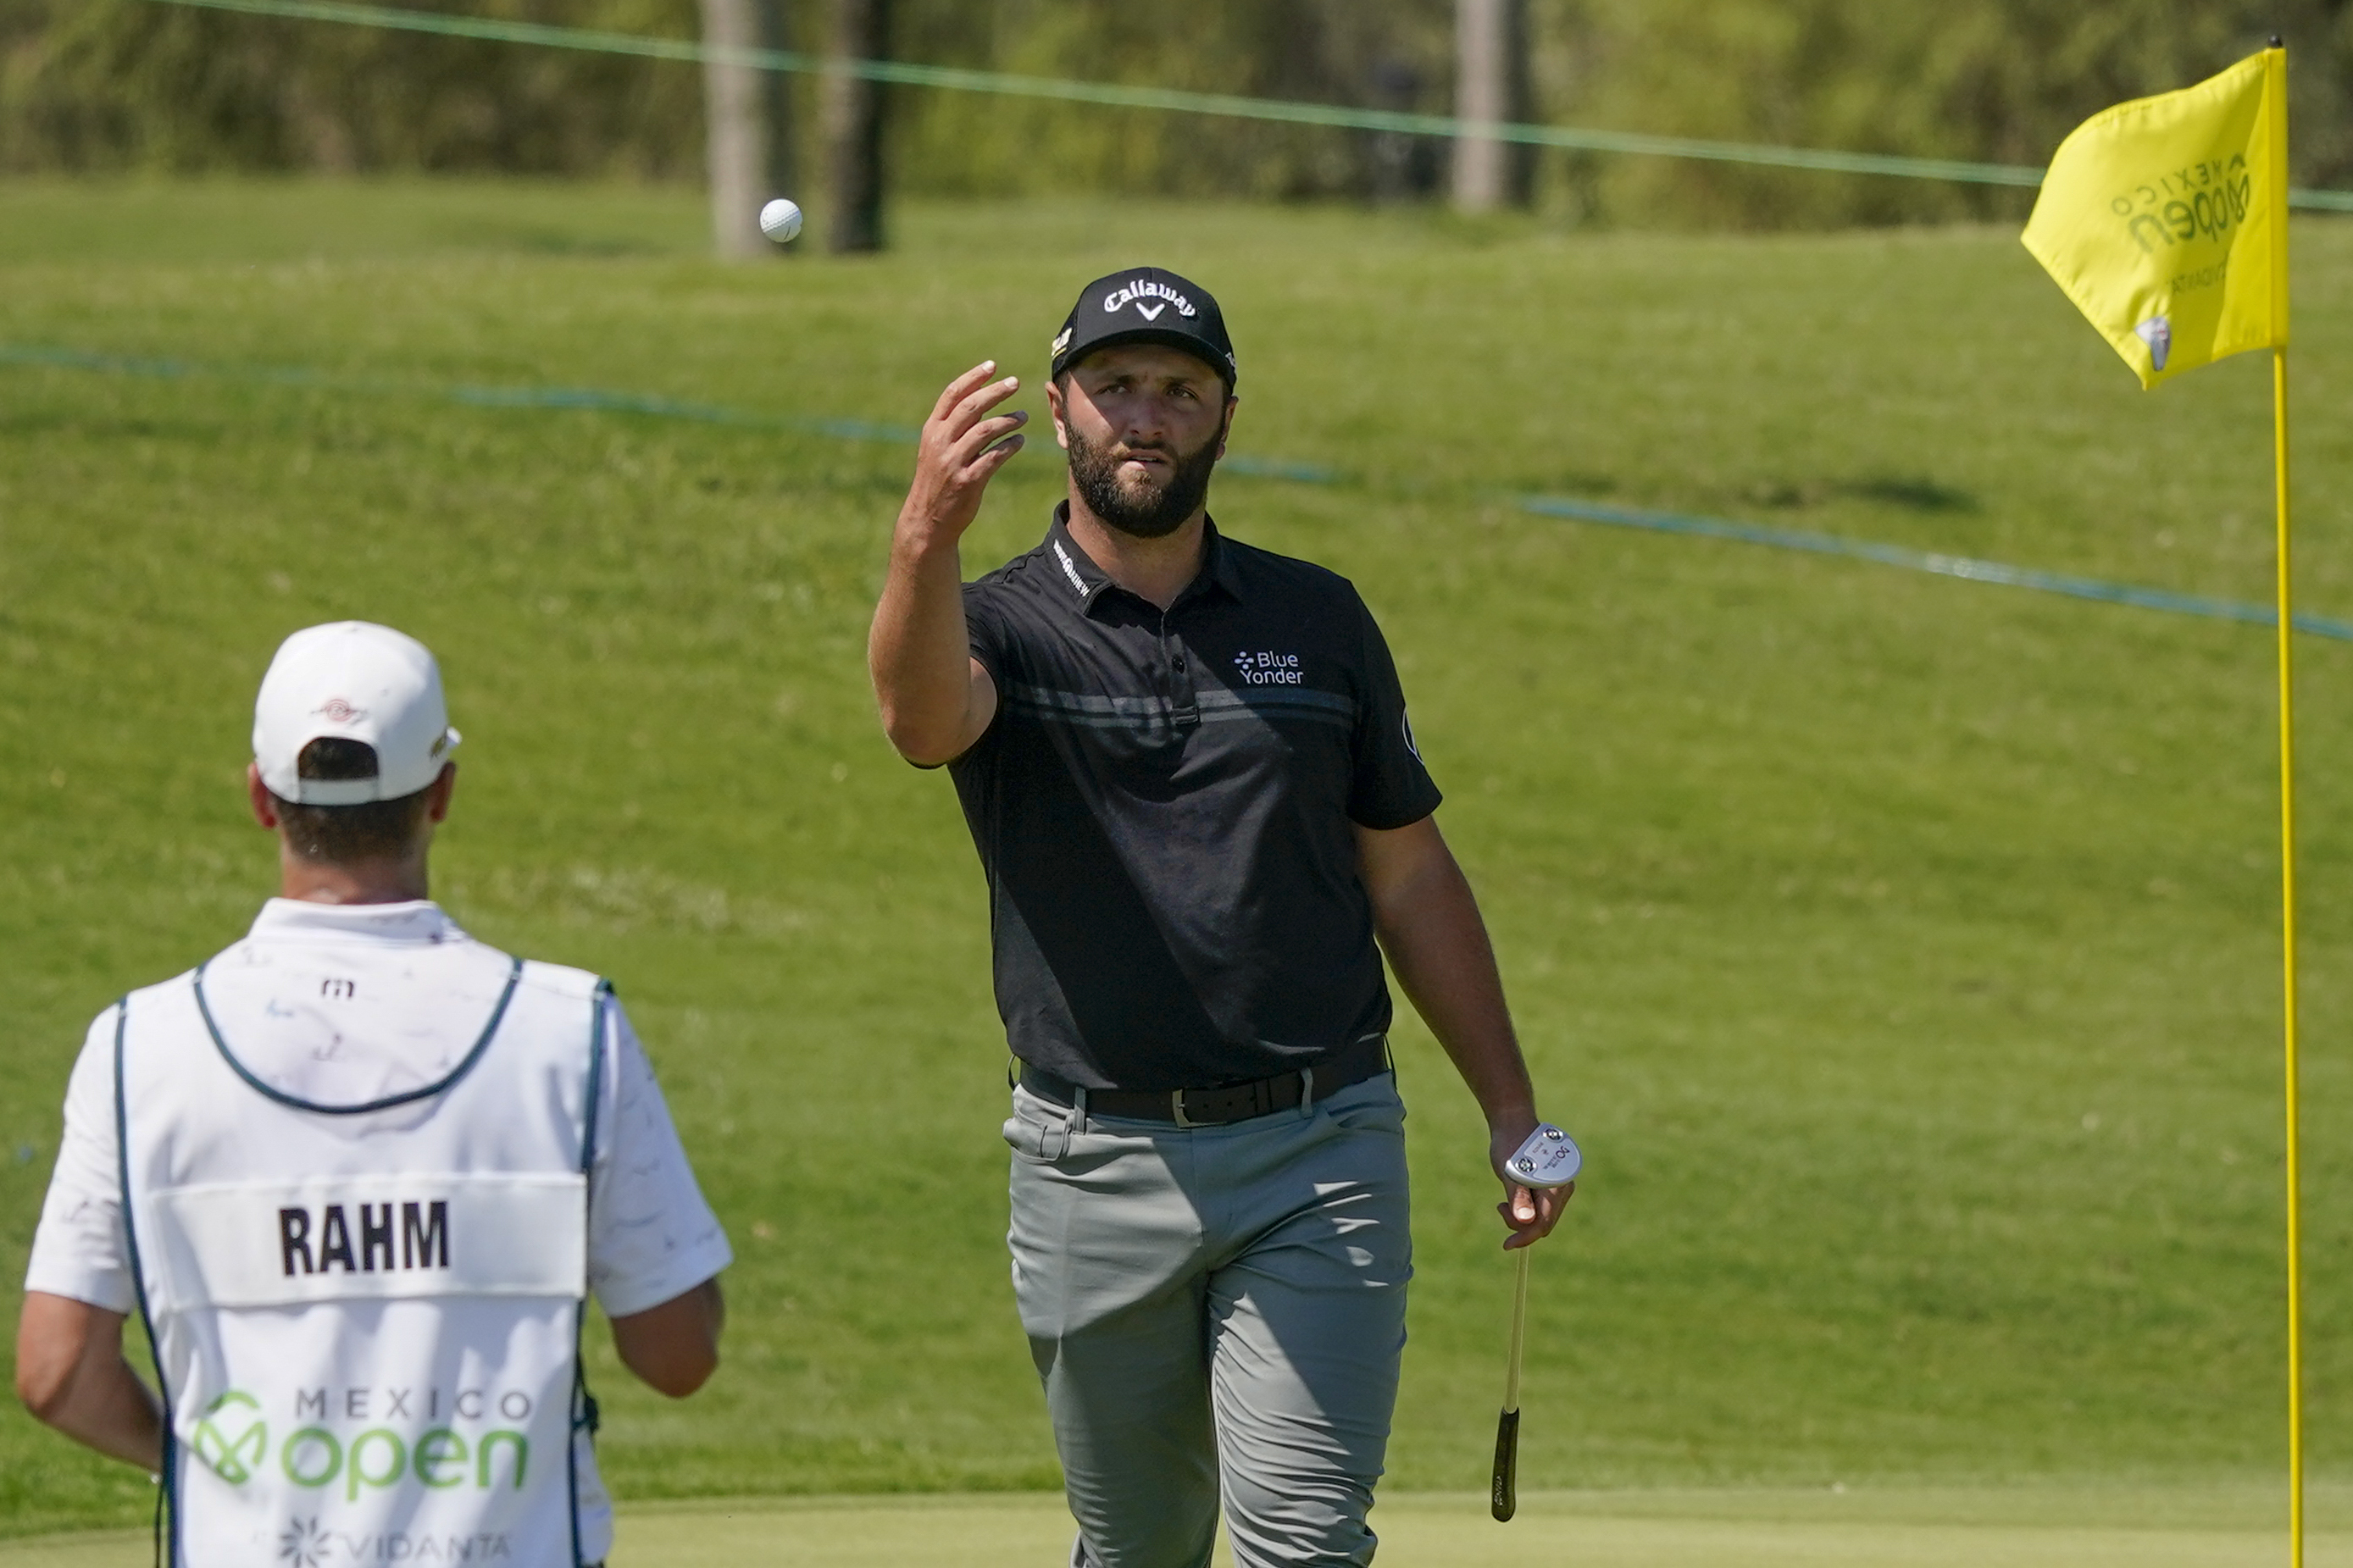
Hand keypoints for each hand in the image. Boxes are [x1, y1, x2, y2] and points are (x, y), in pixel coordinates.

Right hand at [899, 362, 1026, 546]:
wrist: (928, 520)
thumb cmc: (937, 480)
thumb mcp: (937, 449)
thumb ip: (955, 426)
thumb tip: (981, 399)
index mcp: (932, 430)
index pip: (953, 395)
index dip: (973, 378)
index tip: (992, 366)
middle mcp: (941, 442)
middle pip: (971, 408)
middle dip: (995, 392)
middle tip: (1015, 383)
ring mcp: (953, 462)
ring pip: (985, 430)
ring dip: (1008, 420)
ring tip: (1023, 416)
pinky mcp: (968, 481)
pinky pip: (995, 457)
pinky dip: (1010, 446)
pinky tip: (1020, 441)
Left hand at [1490, 1115, 1572, 1250]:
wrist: (1514, 1123)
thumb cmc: (1510, 1145)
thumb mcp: (1509, 1172)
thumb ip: (1518, 1197)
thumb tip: (1526, 1222)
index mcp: (1556, 1185)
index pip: (1544, 1223)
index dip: (1525, 1237)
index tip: (1506, 1244)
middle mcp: (1564, 1188)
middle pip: (1545, 1222)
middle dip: (1521, 1225)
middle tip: (1500, 1207)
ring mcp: (1561, 1187)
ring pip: (1544, 1217)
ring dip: (1523, 1217)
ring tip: (1503, 1201)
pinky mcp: (1554, 1186)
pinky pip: (1542, 1208)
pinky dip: (1527, 1209)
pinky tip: (1512, 1198)